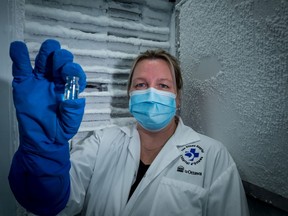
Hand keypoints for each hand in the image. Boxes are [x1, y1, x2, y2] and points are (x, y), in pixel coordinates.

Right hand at [9, 39, 85, 214]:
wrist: (41, 139)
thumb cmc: (58, 130)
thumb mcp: (70, 125)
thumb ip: (73, 112)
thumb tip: (75, 98)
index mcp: (69, 88)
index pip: (75, 74)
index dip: (73, 70)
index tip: (68, 73)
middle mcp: (56, 81)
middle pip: (61, 62)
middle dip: (62, 59)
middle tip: (58, 65)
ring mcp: (40, 80)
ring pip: (43, 61)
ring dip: (46, 53)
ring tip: (48, 49)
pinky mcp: (24, 84)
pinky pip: (21, 68)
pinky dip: (19, 57)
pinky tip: (17, 47)